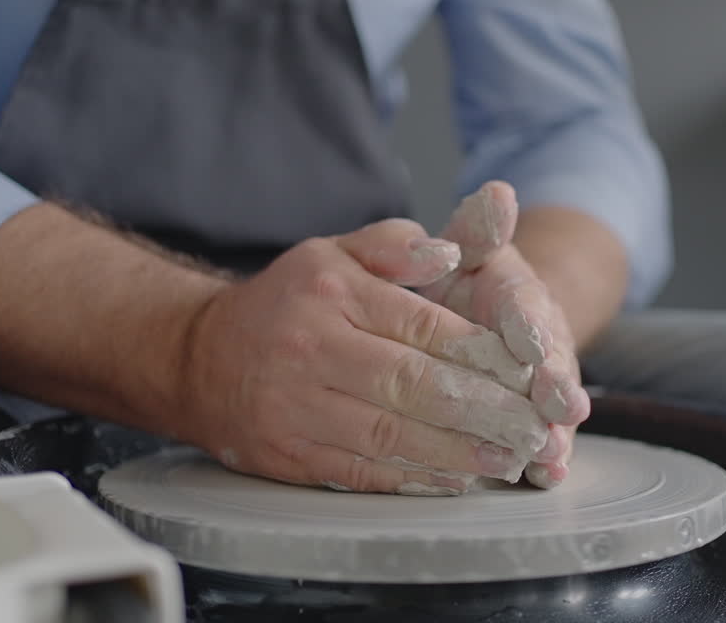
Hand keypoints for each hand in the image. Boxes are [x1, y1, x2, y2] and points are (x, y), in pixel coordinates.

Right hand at [178, 219, 547, 494]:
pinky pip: (359, 471)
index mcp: (332, 292)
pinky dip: (412, 479)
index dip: (482, 354)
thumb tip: (449, 253)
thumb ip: (394, 245)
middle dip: (482, 411)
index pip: (423, 325)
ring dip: (456, 453)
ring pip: (391, 436)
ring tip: (506, 459)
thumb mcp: (330, 253)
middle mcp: (312, 348)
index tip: (527, 372)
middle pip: (413, 385)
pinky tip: (452, 479)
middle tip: (531, 426)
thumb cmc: (282, 303)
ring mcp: (296, 407)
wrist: (195, 358)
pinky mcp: (287, 454)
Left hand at [420, 182, 589, 487]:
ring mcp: (543, 387)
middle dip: (555, 384)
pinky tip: (545, 478)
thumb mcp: (470, 250)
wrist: (499, 321)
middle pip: (552, 365)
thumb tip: (498, 192)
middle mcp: (542, 345)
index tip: (527, 338)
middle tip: (557, 403)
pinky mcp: (537, 422)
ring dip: (555, 431)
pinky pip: (544, 441)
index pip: (527, 308)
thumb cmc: (467, 283)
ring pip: (553, 410)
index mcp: (520, 298)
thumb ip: (479, 228)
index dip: (528, 323)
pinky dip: (546, 460)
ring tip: (551, 452)